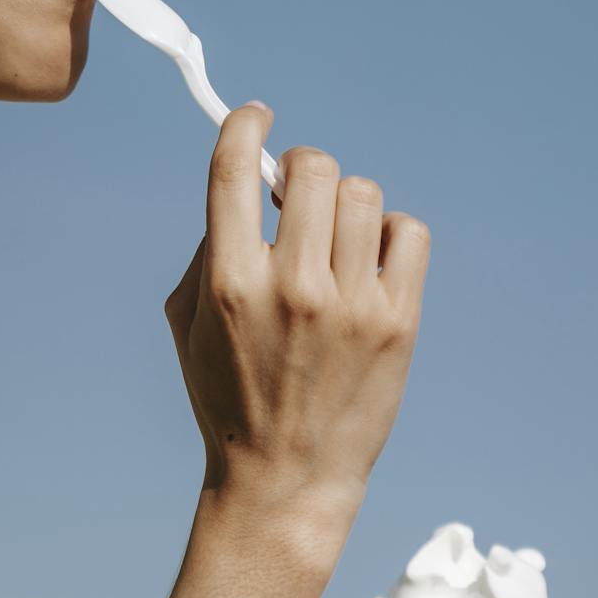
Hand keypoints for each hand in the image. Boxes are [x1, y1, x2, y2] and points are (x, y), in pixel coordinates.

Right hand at [164, 110, 428, 555]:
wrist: (285, 480)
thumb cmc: (229, 398)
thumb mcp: (188, 325)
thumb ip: (209, 250)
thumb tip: (249, 187)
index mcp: (229, 283)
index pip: (235, 169)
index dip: (247, 125)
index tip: (256, 116)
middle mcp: (292, 287)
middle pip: (313, 168)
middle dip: (303, 170)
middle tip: (299, 200)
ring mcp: (351, 304)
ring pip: (362, 194)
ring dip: (346, 204)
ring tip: (336, 240)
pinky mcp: (399, 322)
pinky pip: (409, 232)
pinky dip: (391, 234)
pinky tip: (372, 262)